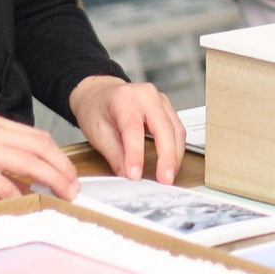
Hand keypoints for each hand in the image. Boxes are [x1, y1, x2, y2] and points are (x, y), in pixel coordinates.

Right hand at [0, 114, 78, 210]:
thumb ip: (7, 164)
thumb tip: (38, 184)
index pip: (39, 138)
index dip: (60, 157)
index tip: (72, 176)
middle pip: (40, 148)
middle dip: (62, 169)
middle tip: (74, 189)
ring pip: (29, 163)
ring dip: (51, 182)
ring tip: (63, 196)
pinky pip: (4, 184)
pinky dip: (21, 196)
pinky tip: (30, 205)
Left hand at [66, 74, 183, 182]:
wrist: (99, 93)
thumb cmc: (96, 110)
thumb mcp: (98, 133)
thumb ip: (115, 156)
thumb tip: (128, 176)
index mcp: (123, 98)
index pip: (133, 129)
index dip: (136, 154)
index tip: (135, 175)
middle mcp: (145, 95)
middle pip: (163, 127)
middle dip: (167, 156)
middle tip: (164, 180)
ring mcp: (160, 99)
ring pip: (176, 129)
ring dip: (175, 155)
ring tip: (168, 176)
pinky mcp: (167, 108)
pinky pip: (177, 129)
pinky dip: (176, 148)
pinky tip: (171, 163)